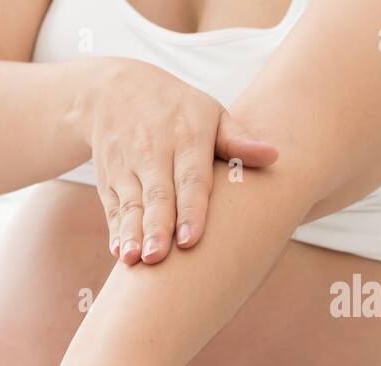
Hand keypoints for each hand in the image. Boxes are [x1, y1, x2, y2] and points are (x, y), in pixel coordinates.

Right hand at [83, 58, 278, 265]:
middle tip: (158, 257)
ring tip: (133, 260)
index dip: (190, 209)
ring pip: (130, 204)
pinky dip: (115, 230)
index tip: (190, 240)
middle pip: (156, 195)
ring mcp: (126, 166)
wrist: (114, 90)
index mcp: (185, 137)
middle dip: (156, 228)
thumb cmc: (176, 109)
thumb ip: (236, 139)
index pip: (190, 178)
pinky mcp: (108, 179)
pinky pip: (112, 207)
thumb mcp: (209, 112)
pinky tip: (118, 251)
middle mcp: (153, 152)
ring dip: (131, 233)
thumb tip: (273, 156)